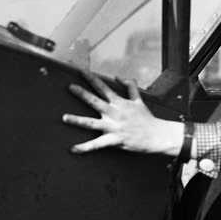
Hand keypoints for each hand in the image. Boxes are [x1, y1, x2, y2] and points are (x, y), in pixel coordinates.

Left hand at [63, 74, 183, 155]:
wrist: (156, 135)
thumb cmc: (146, 118)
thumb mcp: (139, 100)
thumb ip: (130, 86)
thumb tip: (118, 76)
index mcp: (119, 103)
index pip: (103, 87)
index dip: (91, 78)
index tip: (80, 70)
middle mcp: (114, 113)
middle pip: (95, 101)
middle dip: (82, 93)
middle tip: (70, 87)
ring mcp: (114, 126)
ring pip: (92, 123)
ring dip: (78, 120)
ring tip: (64, 118)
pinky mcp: (115, 140)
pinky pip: (97, 144)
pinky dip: (85, 147)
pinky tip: (73, 149)